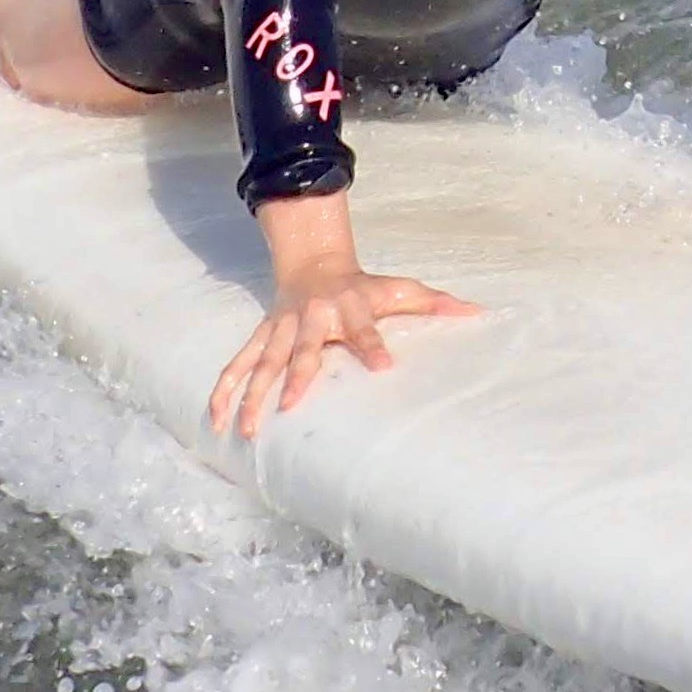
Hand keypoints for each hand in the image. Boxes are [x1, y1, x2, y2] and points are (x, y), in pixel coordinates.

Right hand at [208, 257, 477, 439]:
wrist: (313, 263)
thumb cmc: (364, 286)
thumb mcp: (401, 289)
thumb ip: (436, 304)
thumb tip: (477, 312)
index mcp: (350, 307)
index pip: (364, 328)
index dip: (373, 345)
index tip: (383, 366)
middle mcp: (312, 320)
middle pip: (303, 350)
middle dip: (296, 377)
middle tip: (290, 406)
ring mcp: (282, 330)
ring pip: (262, 362)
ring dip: (252, 394)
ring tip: (246, 428)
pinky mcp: (262, 338)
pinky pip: (238, 364)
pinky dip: (224, 389)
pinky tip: (214, 417)